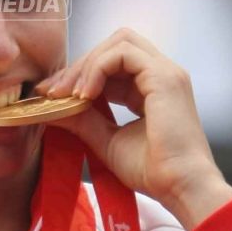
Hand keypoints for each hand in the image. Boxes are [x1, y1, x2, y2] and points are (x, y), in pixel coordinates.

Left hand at [36, 27, 231, 230]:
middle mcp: (161, 74)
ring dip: (87, 64)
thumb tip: (53, 106)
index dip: (80, 74)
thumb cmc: (152, 171)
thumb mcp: (107, 139)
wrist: (180, 188)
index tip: (51, 94)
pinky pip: (122, 54)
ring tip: (68, 94)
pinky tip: (85, 95)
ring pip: (118, 42)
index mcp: (152, 88)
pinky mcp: (164, 76)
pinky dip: (97, 68)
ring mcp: (166, 72)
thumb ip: (82, 118)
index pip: (112, 64)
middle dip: (79, 65)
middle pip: (113, 45)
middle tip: (53, 92)